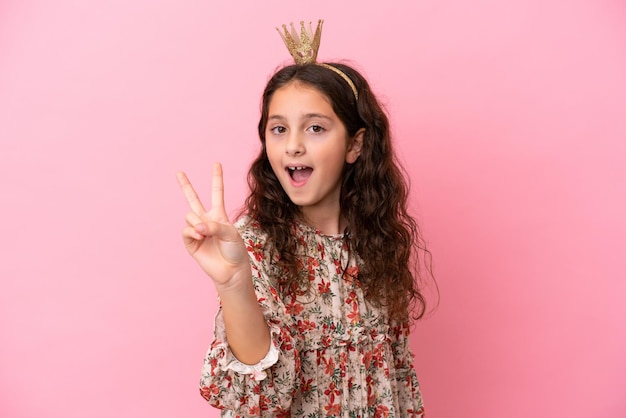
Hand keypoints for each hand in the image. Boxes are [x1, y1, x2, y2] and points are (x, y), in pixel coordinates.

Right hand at [176, 163, 249, 287]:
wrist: (231, 270)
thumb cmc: (235, 250)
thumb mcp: (230, 233)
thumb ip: (214, 226)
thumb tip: (197, 226)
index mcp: (219, 215)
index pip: (216, 193)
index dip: (216, 178)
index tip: (216, 163)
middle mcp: (206, 220)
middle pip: (193, 199)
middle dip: (186, 186)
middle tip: (179, 172)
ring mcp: (197, 231)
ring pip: (189, 215)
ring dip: (197, 222)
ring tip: (205, 232)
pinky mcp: (191, 242)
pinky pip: (186, 230)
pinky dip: (193, 231)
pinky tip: (200, 236)